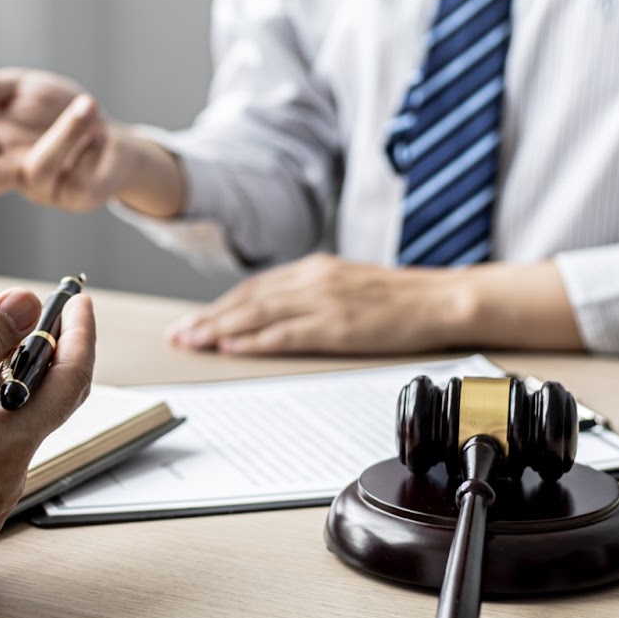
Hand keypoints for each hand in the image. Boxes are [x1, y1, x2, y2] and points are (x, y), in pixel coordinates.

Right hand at [0, 68, 185, 217]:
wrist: (110, 136)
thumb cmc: (55, 113)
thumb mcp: (21, 89)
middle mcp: (14, 170)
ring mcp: (45, 187)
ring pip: (43, 166)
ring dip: (66, 133)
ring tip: (87, 105)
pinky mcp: (77, 196)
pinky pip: (80, 172)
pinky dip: (93, 143)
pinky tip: (100, 137)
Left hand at [166, 255, 583, 355]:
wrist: (441, 300)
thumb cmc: (397, 298)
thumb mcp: (346, 284)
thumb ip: (309, 293)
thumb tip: (272, 312)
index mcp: (313, 269)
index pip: (253, 288)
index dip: (218, 306)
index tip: (192, 321)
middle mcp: (312, 279)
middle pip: (247, 301)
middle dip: (207, 319)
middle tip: (177, 335)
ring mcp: (323, 301)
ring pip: (259, 315)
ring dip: (220, 330)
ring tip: (192, 343)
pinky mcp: (338, 325)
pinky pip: (287, 333)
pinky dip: (256, 340)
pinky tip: (234, 348)